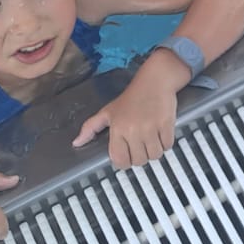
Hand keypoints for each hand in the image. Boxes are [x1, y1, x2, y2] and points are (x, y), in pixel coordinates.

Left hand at [72, 53, 186, 167]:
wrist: (154, 81)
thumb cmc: (132, 97)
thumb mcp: (108, 111)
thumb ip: (90, 128)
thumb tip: (76, 142)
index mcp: (117, 129)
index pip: (119, 160)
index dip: (124, 162)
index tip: (128, 155)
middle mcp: (133, 130)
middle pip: (139, 161)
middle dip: (141, 156)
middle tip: (141, 145)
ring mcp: (151, 128)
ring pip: (154, 155)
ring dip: (154, 150)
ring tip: (151, 139)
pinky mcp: (166, 125)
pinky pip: (167, 146)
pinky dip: (166, 143)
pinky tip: (161, 133)